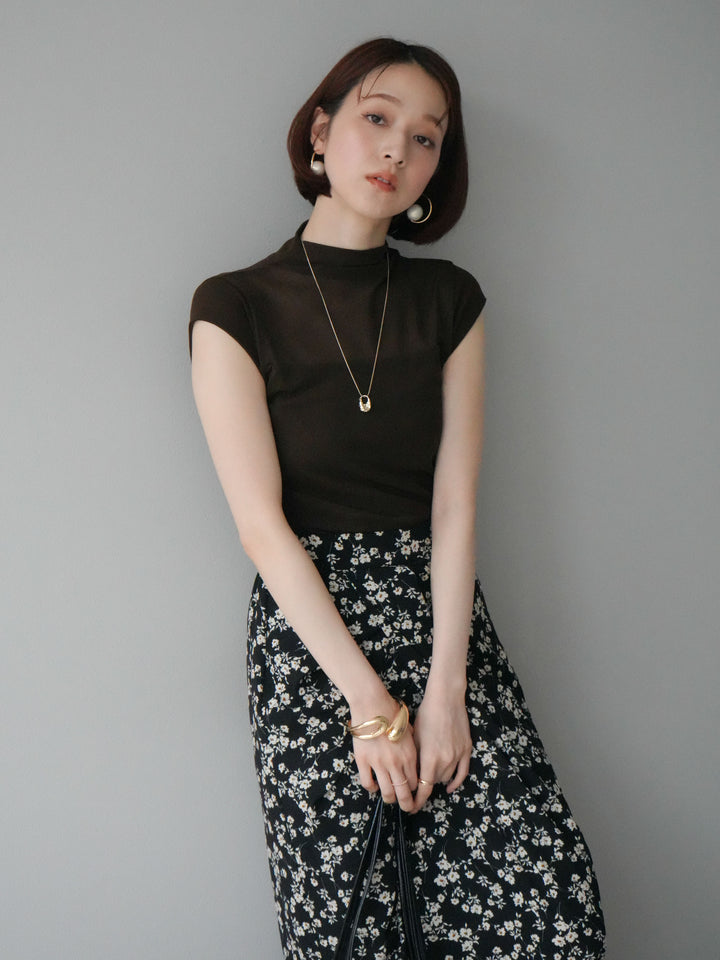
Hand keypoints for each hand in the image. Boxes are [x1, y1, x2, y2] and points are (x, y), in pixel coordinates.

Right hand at [350, 697, 418, 811]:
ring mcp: (379, 763)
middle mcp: (396, 763)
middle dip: (407, 804)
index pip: (416, 782)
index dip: (416, 791)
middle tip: (407, 808)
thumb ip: (412, 747)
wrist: (372, 704)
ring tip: (390, 799)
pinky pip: (368, 783)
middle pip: (403, 792)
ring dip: (390, 799)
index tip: (415, 795)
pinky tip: (374, 786)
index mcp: (410, 755)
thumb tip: (413, 758)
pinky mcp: (363, 762)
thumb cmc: (392, 713)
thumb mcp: (409, 730)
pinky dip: (372, 788)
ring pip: (386, 792)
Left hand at [410, 681, 471, 812]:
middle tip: (416, 785)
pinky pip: (462, 773)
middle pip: (433, 783)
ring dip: (437, 779)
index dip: (417, 800)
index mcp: (429, 757)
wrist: (446, 698)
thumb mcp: (414, 736)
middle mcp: (444, 760)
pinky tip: (450, 787)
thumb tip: (409, 775)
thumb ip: (414, 759)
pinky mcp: (466, 750)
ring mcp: (457, 756)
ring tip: (429, 774)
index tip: (411, 808)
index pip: (423, 788)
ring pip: (446, 778)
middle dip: (424, 785)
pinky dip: (455, 782)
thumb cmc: (426, 714)